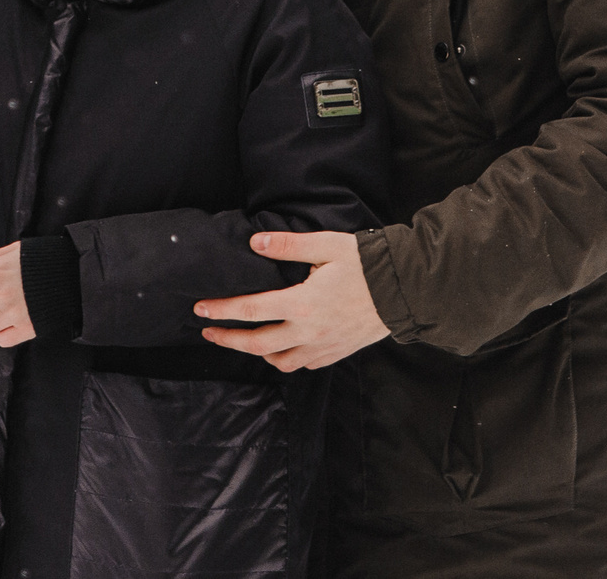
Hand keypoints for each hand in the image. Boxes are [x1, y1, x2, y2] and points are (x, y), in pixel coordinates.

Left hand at [0, 242, 36, 347]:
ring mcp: (14, 312)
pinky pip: (2, 340)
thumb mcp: (11, 251)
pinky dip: (8, 333)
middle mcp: (1, 293)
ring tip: (12, 308)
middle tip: (7, 294)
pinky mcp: (27, 328)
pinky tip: (18, 320)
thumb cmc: (41, 259)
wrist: (73, 273)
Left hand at [193, 230, 390, 371]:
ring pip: (279, 361)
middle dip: (228, 340)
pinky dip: (286, 359)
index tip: (201, 309)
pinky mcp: (336, 353)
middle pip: (257, 345)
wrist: (405, 290)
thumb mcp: (326, 246)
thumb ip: (288, 246)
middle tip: (209, 332)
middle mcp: (308, 332)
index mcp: (301, 304)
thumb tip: (255, 243)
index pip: (250, 311)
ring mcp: (323, 346)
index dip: (222, 311)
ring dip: (257, 353)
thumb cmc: (366, 264)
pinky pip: (303, 364)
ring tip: (244, 340)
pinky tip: (282, 347)